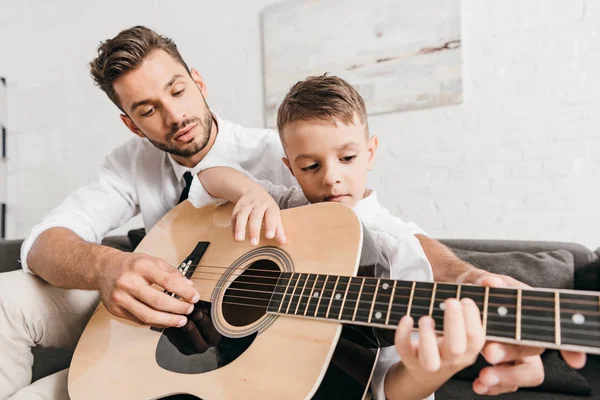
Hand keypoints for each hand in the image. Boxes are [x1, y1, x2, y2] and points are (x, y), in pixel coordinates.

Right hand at [98, 251, 199, 327]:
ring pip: (148, 315)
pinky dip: (155, 322)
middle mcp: (128, 282)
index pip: (167, 281)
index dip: (184, 291)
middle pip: (158, 301)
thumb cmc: (130, 264)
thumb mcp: (151, 260)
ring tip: (181, 320)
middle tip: (189, 310)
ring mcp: (120, 298)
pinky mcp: (115, 310)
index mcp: (140, 266)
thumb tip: (189, 285)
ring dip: (168, 320)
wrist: (103, 268)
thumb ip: (171, 272)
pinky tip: (166, 321)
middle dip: (178, 308)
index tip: (195, 297)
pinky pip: (139, 320)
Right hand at [231, 188, 285, 245]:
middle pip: (256, 216)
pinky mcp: (236, 209)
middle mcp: (257, 205)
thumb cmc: (266, 208)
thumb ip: (279, 229)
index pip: (271, 215)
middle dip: (254, 229)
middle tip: (254, 243)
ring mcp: (246, 206)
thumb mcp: (274, 214)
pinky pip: (234, 218)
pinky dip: (234, 227)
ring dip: (240, 227)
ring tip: (239, 239)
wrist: (253, 192)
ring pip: (242, 215)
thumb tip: (283, 242)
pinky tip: (235, 237)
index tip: (269, 236)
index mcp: (270, 207)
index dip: (270, 225)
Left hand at [395, 298, 484, 379]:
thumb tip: (487, 282)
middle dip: (454, 323)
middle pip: (456, 349)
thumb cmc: (450, 341)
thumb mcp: (463, 329)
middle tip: (451, 301)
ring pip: (430, 359)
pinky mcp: (410, 360)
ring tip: (426, 317)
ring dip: (427, 336)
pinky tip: (406, 318)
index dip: (472, 319)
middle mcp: (451, 360)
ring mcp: (430, 363)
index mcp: (468, 351)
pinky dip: (403, 334)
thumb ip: (472, 307)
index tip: (466, 299)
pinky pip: (404, 351)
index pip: (475, 339)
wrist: (426, 372)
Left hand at [460, 269, 586, 394]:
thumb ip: (485, 281)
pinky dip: (492, 386)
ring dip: (505, 376)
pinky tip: (478, 385)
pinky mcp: (502, 367)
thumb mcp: (480, 280)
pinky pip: (505, 383)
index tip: (574, 362)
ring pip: (525, 372)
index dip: (570, 346)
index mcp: (531, 313)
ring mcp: (517, 354)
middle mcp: (529, 336)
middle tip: (490, 352)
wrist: (458, 301)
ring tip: (483, 376)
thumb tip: (491, 283)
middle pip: (533, 350)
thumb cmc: (479, 289)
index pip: (554, 328)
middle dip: (512, 353)